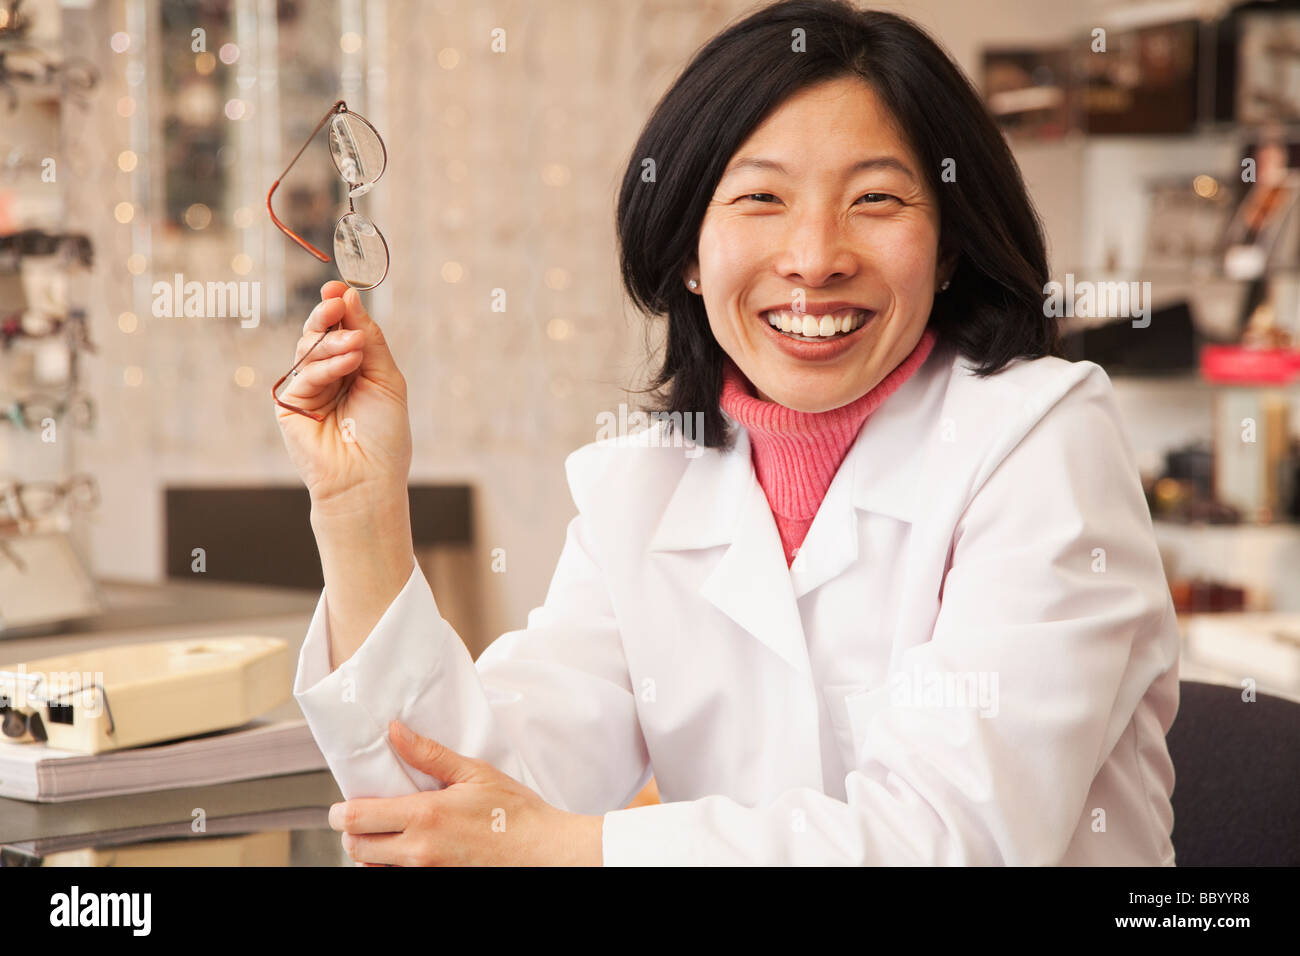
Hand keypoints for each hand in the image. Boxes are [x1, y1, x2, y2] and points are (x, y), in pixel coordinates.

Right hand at [275, 281, 412, 510]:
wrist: (368, 479)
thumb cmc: (384, 436)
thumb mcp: (386, 379)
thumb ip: (370, 340)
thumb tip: (350, 296)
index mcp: (352, 368)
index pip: (341, 329)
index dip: (338, 307)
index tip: (338, 289)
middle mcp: (328, 375)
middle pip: (320, 333)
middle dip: (327, 315)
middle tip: (335, 303)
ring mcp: (307, 389)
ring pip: (309, 349)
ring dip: (332, 342)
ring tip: (355, 346)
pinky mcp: (289, 404)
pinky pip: (304, 374)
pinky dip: (327, 365)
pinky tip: (349, 363)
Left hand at [328, 720, 603, 865]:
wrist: (542, 852)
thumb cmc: (515, 812)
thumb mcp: (474, 773)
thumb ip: (429, 754)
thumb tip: (395, 732)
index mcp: (425, 816)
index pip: (357, 818)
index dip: (341, 811)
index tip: (345, 804)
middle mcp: (419, 851)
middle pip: (356, 847)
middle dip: (351, 831)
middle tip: (363, 815)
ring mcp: (426, 873)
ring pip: (372, 867)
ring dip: (370, 850)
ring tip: (387, 832)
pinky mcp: (437, 883)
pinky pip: (396, 877)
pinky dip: (391, 866)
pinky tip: (408, 849)